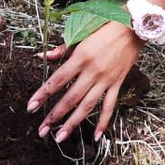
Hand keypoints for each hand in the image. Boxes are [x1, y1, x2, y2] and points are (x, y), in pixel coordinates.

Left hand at [26, 21, 142, 142]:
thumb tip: (42, 56)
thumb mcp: (82, 34)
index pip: (57, 80)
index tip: (31, 107)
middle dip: (54, 116)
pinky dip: (103, 122)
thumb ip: (62, 49)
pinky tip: (97, 136)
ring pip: (87, 106)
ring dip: (73, 123)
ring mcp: (106, 80)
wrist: (133, 27)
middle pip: (70, 98)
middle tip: (42, 130)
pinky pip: (109, 106)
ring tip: (61, 137)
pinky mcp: (117, 83)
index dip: (43, 94)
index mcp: (81, 57)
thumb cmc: (105, 27)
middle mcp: (93, 71)